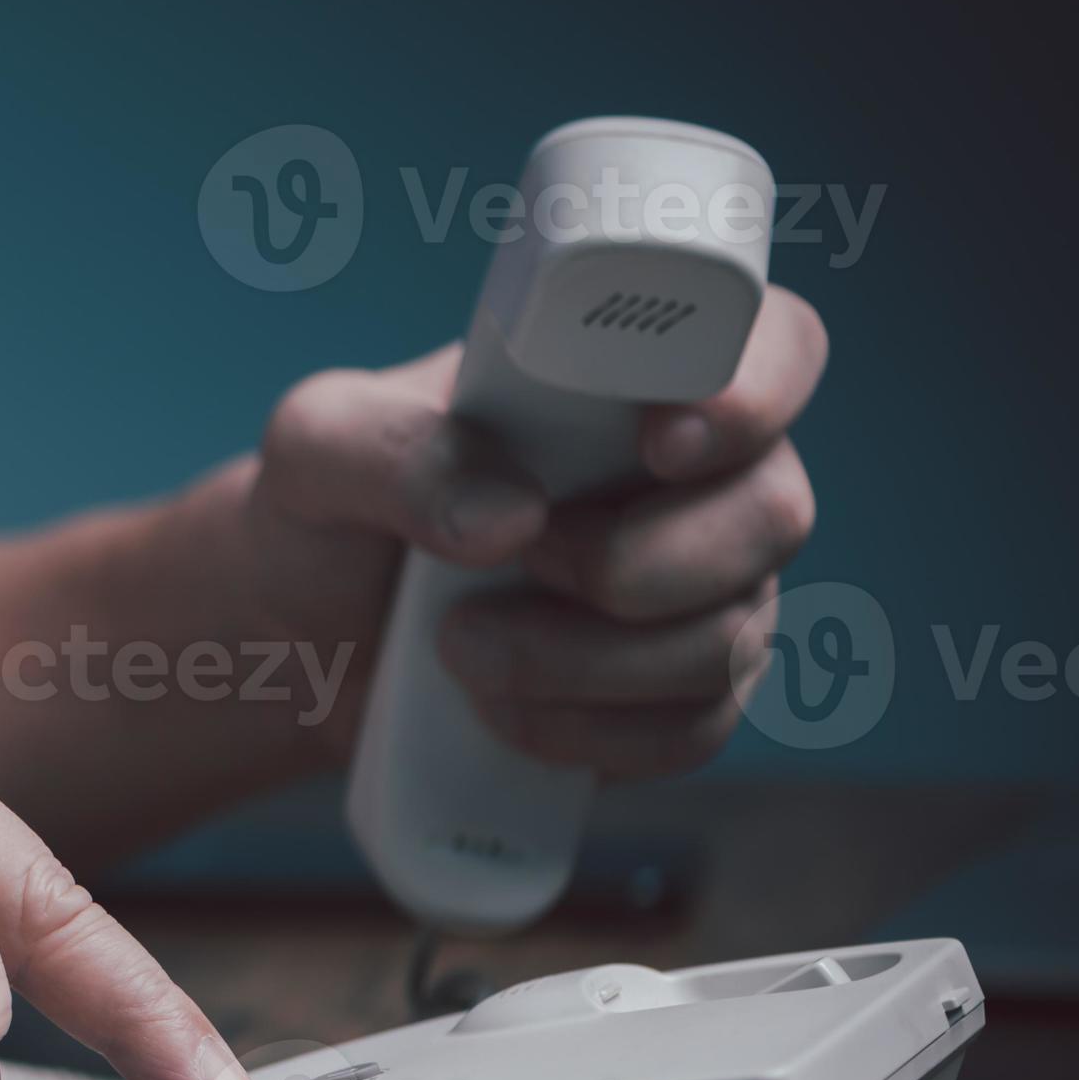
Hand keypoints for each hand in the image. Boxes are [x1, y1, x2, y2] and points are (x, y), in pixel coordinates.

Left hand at [241, 285, 825, 775]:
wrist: (304, 640)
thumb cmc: (331, 508)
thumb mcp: (318, 447)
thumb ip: (392, 451)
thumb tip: (510, 515)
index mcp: (630, 377)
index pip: (772, 345)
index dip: (753, 388)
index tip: (662, 442)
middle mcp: (697, 479)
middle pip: (774, 514)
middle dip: (639, 562)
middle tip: (515, 562)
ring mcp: (703, 593)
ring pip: (732, 639)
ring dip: (586, 662)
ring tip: (459, 645)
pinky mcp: (676, 700)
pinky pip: (691, 732)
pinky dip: (585, 734)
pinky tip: (498, 713)